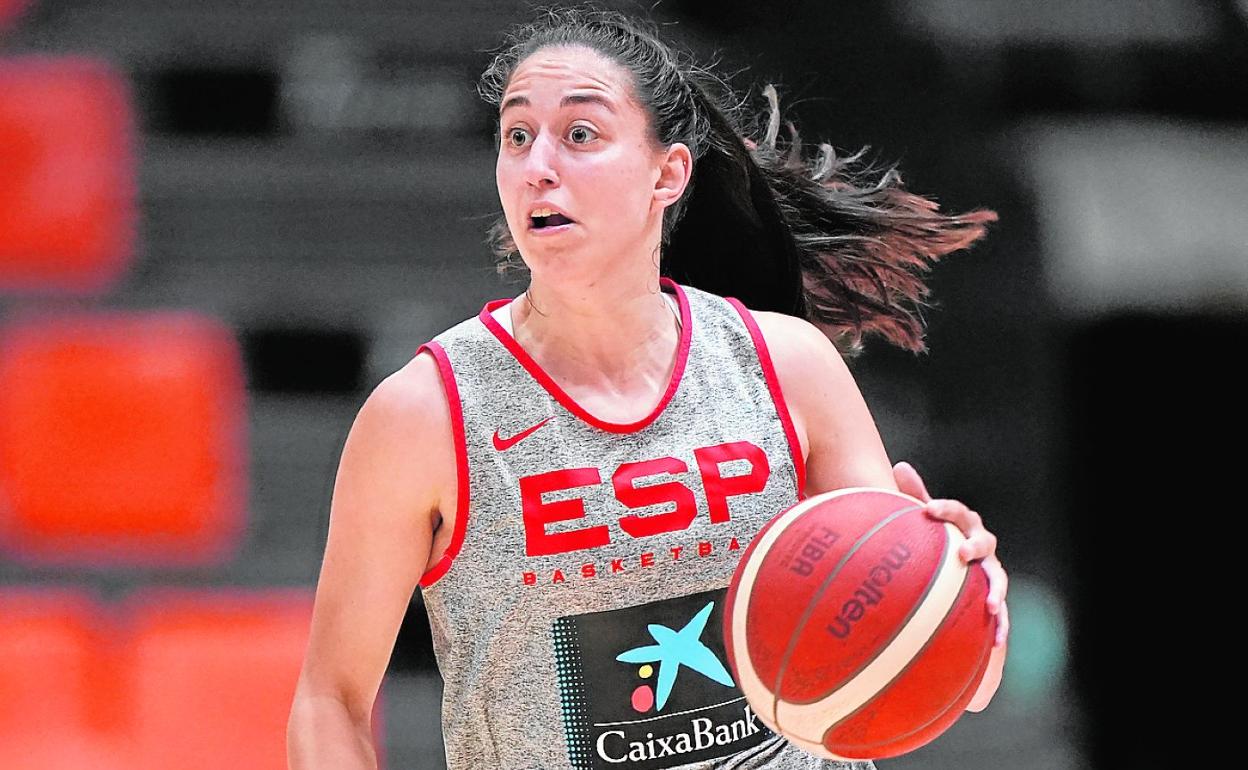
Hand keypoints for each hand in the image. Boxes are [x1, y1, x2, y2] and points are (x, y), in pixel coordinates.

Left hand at [892, 462, 1009, 648]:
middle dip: (975, 547)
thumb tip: (898, 465)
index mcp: (965, 523)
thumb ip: (915, 494)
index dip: (943, 509)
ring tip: (991, 606)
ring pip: (998, 578)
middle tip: (961, 554)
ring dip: (996, 591)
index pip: (957, 511)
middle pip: (984, 542)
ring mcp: (991, 571)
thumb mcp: (926, 515)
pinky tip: (995, 641)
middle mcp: (982, 545)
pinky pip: (1002, 612)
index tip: (926, 508)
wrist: (960, 560)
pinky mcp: (993, 595)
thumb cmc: (939, 534)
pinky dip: (1001, 626)